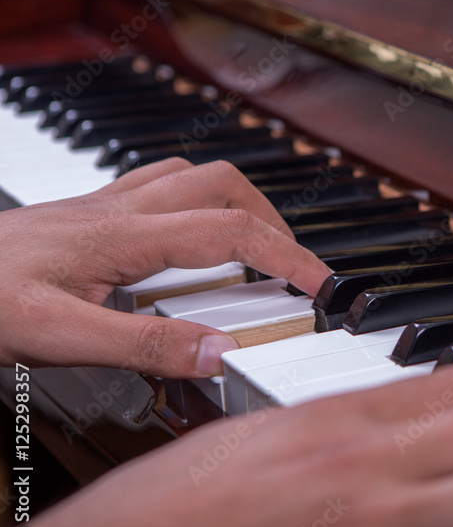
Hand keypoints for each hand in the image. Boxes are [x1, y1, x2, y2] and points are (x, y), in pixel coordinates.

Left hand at [0, 158, 329, 378]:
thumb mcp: (57, 337)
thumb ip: (144, 346)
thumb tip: (220, 351)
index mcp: (125, 237)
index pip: (230, 232)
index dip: (287, 255)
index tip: (321, 283)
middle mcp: (121, 209)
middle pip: (222, 184)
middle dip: (271, 219)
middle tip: (289, 264)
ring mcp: (103, 204)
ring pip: (192, 174)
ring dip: (237, 201)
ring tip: (253, 245)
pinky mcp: (86, 211)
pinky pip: (157, 183)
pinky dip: (194, 199)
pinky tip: (187, 234)